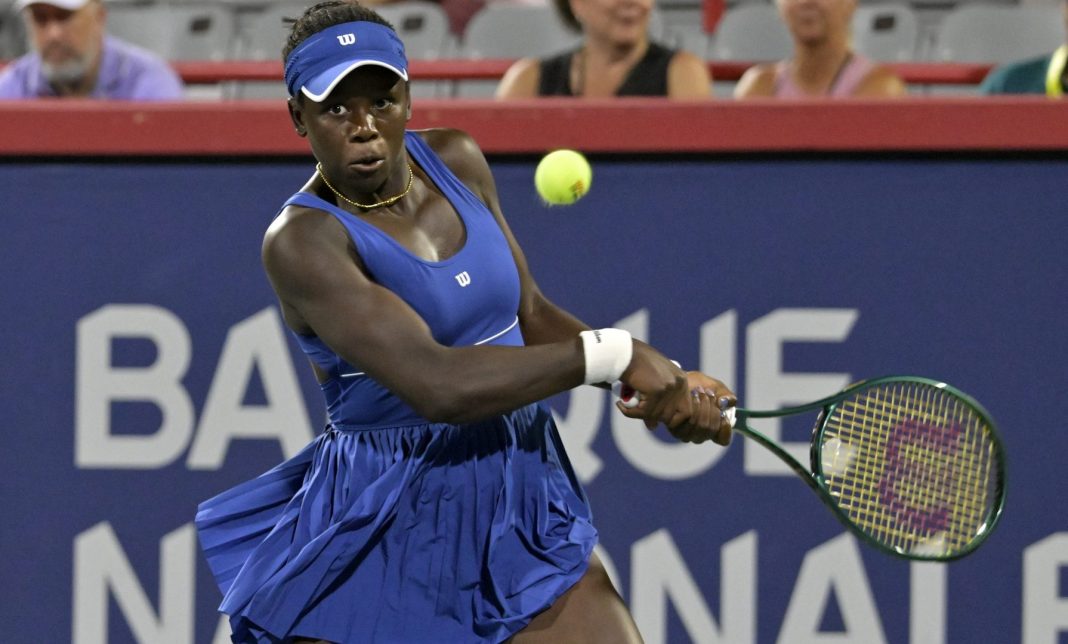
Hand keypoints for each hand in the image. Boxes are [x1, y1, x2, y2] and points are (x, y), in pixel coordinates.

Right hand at [615, 353, 735, 444]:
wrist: (623, 352)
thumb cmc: (635, 363)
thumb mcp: (654, 380)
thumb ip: (658, 400)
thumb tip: (654, 426)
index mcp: (682, 380)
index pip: (686, 411)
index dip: (671, 418)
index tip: (654, 416)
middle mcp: (680, 384)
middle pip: (672, 416)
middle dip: (655, 417)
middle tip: (637, 410)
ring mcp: (669, 387)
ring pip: (657, 416)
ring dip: (639, 414)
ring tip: (626, 405)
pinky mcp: (656, 391)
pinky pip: (644, 412)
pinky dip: (630, 412)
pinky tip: (621, 404)